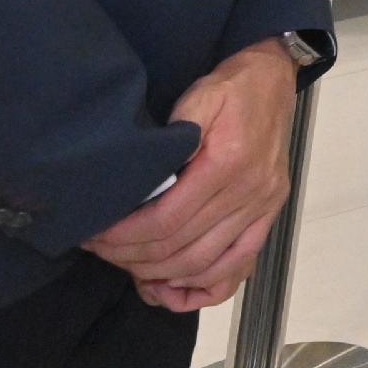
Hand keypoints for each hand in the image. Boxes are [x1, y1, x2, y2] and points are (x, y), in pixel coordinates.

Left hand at [85, 42, 297, 310]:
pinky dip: (203, 288)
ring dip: (160, 276)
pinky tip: (172, 288)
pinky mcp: (267, 217)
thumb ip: (174, 135)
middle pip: (181, 249)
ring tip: (127, 266)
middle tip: (100, 250)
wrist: (274, 79)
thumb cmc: (231, 87)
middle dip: (131, 258)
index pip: (167, 220)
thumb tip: (143, 180)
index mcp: (230, 162)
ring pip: (205, 265)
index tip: (94, 235)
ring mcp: (263, 209)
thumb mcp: (198, 96)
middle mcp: (250, 192)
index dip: (124, 236)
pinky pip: (237, 269)